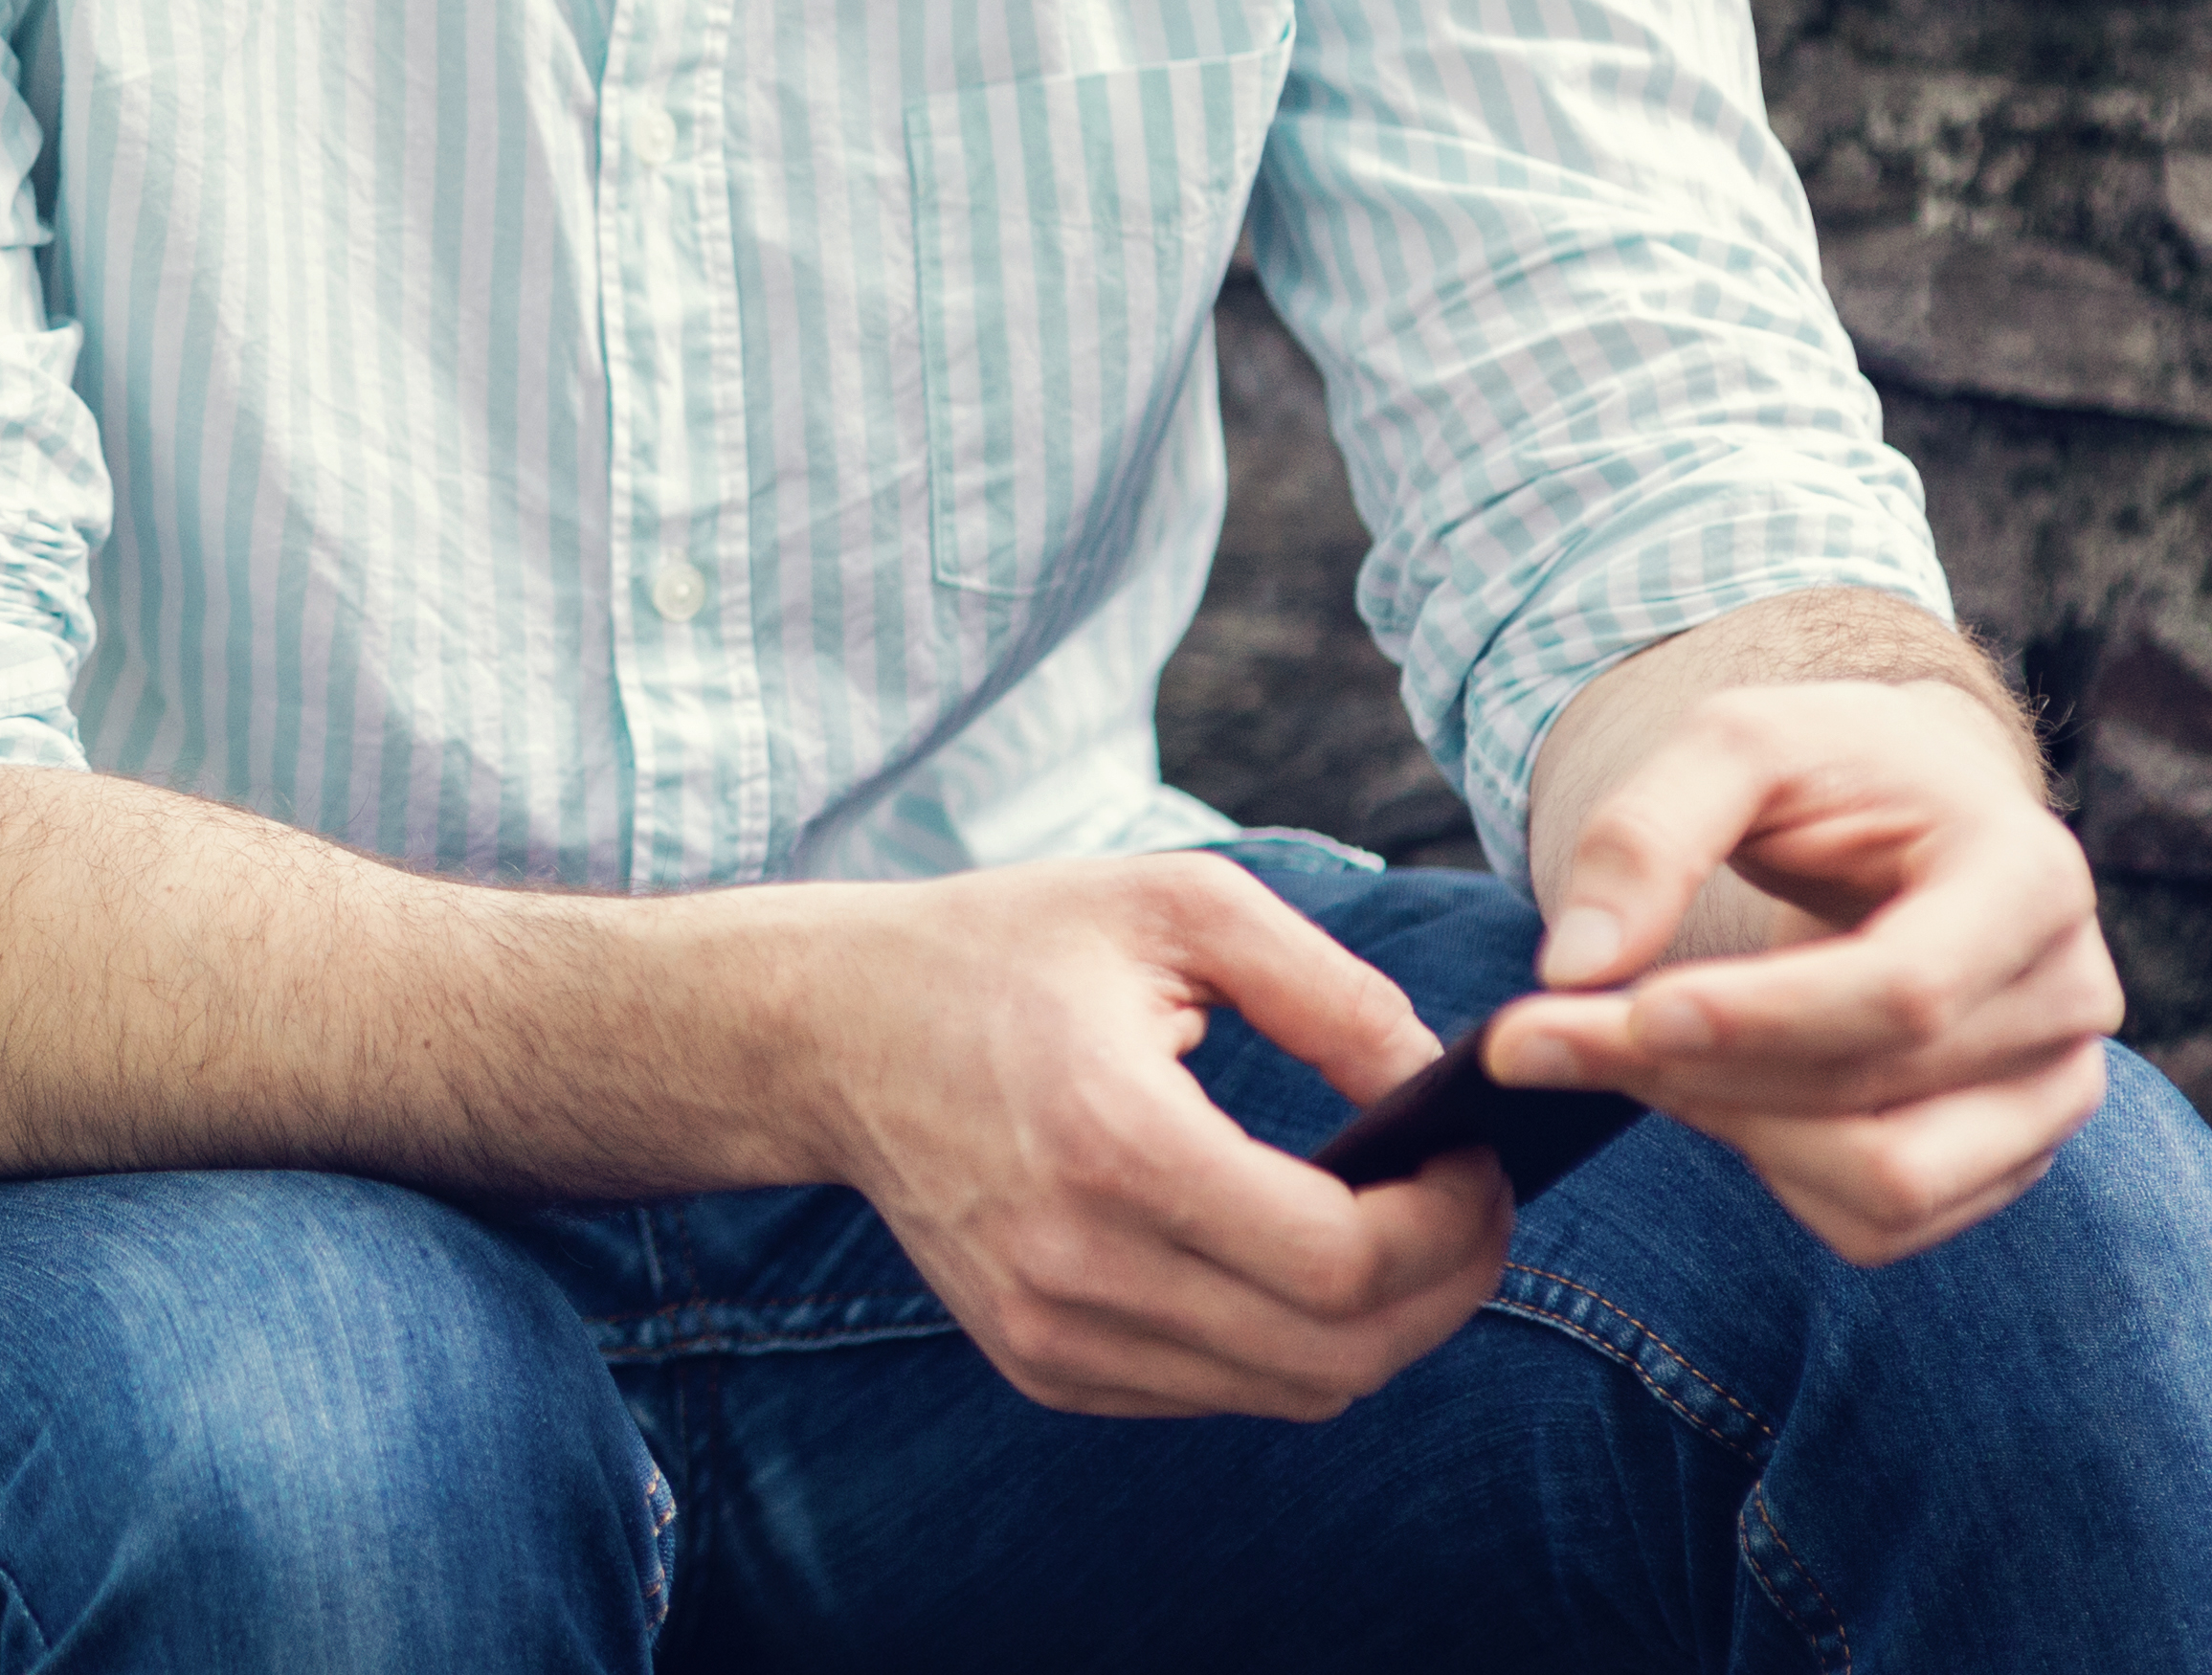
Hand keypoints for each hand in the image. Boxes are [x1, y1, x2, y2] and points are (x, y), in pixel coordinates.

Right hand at [819, 852, 1511, 1421]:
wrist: (827, 1031)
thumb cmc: (1005, 949)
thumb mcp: (1177, 908)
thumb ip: (1331, 993)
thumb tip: (1441, 1088)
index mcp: (1115, 1142)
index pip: (1345, 1260)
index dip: (1452, 1225)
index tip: (1475, 1160)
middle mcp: (1078, 1265)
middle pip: (1341, 1354)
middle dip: (1444, 1285)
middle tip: (1468, 1205)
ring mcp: (1052, 1333)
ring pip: (1293, 1392)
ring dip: (1376, 1325)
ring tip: (1394, 1231)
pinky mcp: (1042, 1364)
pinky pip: (1218, 1394)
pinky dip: (1285, 1342)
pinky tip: (1284, 1257)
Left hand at [1491, 677, 2116, 1264]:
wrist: (1909, 813)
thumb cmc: (1826, 769)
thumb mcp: (1734, 743)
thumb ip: (1646, 835)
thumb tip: (1574, 966)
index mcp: (2028, 879)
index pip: (1905, 990)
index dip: (1759, 1017)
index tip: (1623, 1010)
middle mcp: (2067, 999)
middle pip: (1871, 1091)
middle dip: (1689, 1074)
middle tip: (1531, 1038)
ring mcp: (2048, 1092)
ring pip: (1885, 1184)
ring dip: (1725, 1131)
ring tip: (1622, 1053)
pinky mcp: (2004, 1159)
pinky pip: (1879, 1225)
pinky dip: (1772, 1172)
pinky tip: (1715, 1090)